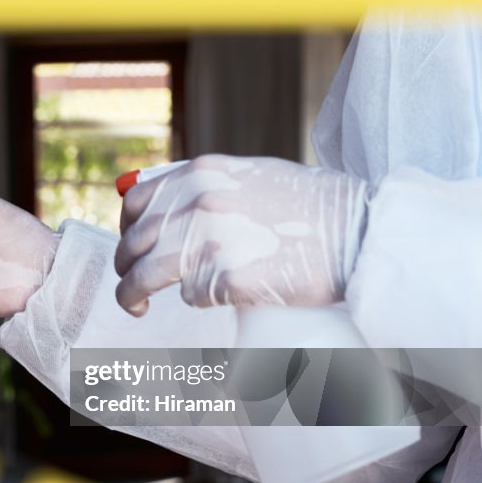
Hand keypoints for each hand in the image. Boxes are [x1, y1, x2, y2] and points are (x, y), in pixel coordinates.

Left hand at [114, 155, 367, 315]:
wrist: (358, 230)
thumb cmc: (310, 207)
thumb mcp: (250, 175)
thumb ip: (205, 187)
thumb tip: (159, 205)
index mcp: (200, 174)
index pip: (137, 203)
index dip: (127, 230)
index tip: (132, 247)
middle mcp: (198, 203)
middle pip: (134, 244)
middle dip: (125, 269)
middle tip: (131, 287)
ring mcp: (211, 241)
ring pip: (147, 276)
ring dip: (133, 296)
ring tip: (137, 309)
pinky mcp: (227, 278)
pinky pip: (191, 296)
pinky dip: (198, 300)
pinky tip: (218, 296)